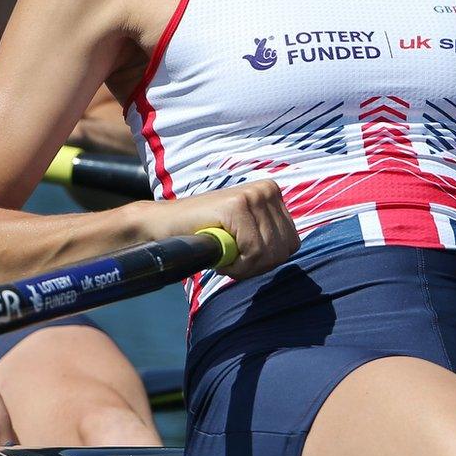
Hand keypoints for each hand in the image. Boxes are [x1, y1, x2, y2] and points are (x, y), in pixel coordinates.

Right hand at [133, 180, 297, 280]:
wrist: (164, 225)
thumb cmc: (205, 235)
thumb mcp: (245, 232)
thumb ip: (268, 237)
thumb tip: (290, 250)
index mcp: (273, 194)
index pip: (292, 244)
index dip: (267, 261)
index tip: (242, 259)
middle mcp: (267, 189)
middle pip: (283, 250)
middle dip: (256, 266)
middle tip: (230, 259)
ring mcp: (253, 194)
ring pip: (268, 253)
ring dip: (243, 266)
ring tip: (222, 254)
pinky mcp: (237, 204)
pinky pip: (252, 251)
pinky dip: (235, 264)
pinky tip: (217, 253)